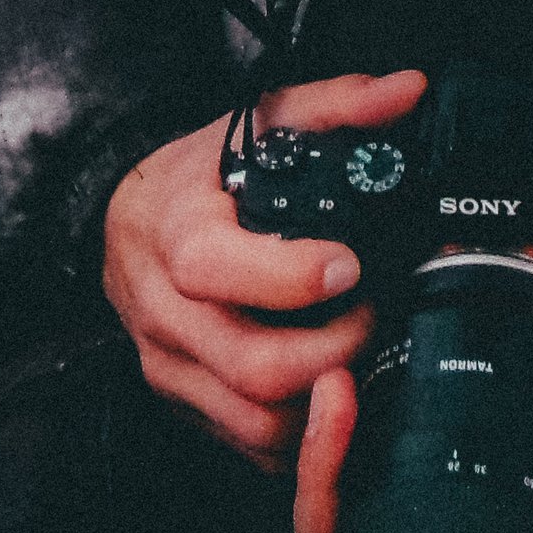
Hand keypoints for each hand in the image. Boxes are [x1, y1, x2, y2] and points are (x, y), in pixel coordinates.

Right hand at [100, 67, 426, 472]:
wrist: (125, 223)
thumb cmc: (199, 176)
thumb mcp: (259, 123)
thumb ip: (336, 105)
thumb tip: (407, 90)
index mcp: (177, 232)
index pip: (217, 268)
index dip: (292, 278)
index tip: (352, 267)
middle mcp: (165, 308)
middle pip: (250, 364)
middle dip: (332, 351)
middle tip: (375, 317)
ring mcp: (169, 363)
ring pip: (252, 419)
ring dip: (322, 401)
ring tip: (360, 355)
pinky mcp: (181, 400)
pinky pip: (246, 442)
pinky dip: (298, 432)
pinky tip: (329, 393)